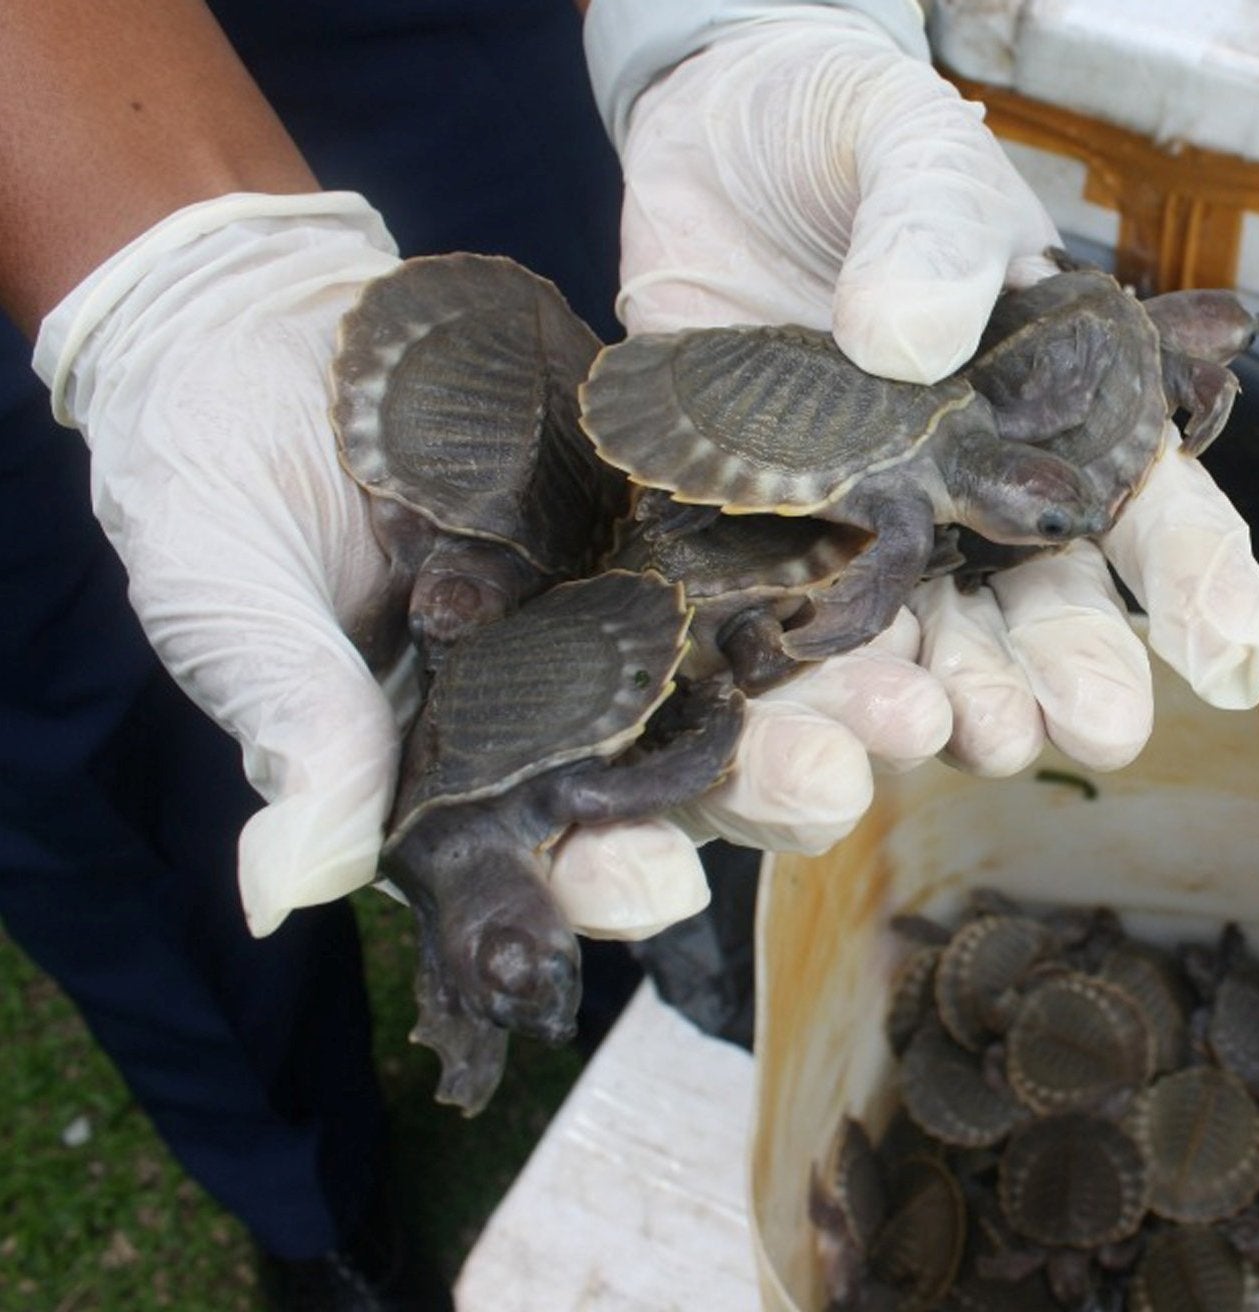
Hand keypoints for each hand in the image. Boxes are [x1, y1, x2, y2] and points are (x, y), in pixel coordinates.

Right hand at [35, 195, 947, 941]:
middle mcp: (564, 703)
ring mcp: (623, 603)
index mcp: (464, 766)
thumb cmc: (206, 486)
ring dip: (828, 692)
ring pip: (744, 666)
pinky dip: (819, 551)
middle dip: (762, 786)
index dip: (605, 877)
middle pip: (681, 772)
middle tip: (836, 785)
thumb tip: (286, 892)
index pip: (546, 852)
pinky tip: (894, 566)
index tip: (660, 883)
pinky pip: (755, 533)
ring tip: (909, 702)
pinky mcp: (663, 507)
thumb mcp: (232, 599)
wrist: (248, 329)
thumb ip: (290, 723)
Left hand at [609, 7, 1258, 779]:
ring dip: (942, 699)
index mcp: (1066, 409)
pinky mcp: (762, 537)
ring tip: (944, 732)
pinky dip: (796, 679)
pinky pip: (782, 625)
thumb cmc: (853, 140)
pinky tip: (803, 720)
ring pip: (924, 642)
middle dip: (1069, 673)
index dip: (1200, 582)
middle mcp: (979, 493)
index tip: (1227, 657)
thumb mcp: (912, 149)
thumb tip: (903, 342)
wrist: (713, 136)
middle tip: (1091, 729)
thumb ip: (929, 228)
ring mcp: (871, 525)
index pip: (1153, 509)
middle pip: (1044, 607)